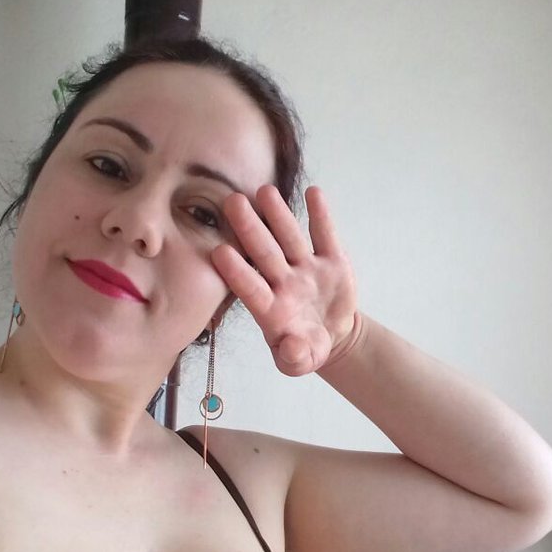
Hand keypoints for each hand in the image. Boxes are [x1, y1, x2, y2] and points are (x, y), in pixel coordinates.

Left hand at [210, 184, 359, 376]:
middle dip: (249, 228)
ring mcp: (306, 269)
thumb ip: (293, 358)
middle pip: (265, 253)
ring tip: (265, 190)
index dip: (236, 271)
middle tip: (232, 201)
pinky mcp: (331, 261)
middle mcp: (283, 283)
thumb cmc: (305, 349)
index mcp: (270, 308)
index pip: (250, 287)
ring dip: (278, 215)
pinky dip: (320, 215)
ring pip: (289, 238)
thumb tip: (292, 349)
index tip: (219, 251)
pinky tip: (313, 193)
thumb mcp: (300, 361)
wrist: (332, 335)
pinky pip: (324, 235)